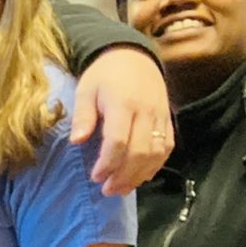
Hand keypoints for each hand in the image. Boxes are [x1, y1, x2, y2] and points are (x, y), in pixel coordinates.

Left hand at [71, 45, 172, 195]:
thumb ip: (82, 116)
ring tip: (121, 188)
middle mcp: (146, 111)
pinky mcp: (168, 119)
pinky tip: (141, 177)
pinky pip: (167, 147)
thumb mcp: (85, 90)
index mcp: (123, 103)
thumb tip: (76, 142)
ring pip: (157, 153)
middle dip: (124, 175)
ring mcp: (160, 116)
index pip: (119, 140)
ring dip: (140, 175)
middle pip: (140, 151)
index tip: (95, 177)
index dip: (108, 163)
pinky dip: (156, 165)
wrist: (133, 56)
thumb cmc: (103, 75)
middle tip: (107, 190)